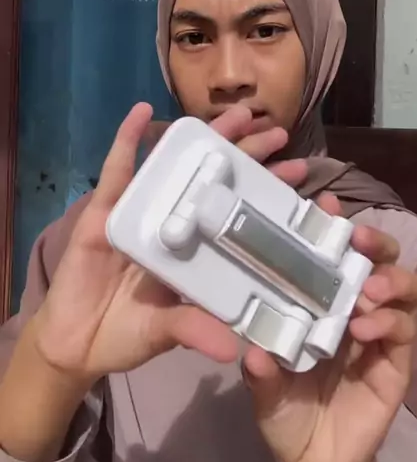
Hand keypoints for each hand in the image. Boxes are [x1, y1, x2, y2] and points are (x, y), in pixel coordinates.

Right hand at [32, 103, 306, 386]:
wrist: (74, 345)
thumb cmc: (124, 335)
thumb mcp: (165, 332)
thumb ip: (194, 330)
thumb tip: (232, 348)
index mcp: (195, 250)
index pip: (237, 212)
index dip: (265, 192)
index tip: (298, 172)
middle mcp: (173, 225)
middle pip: (215, 181)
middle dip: (246, 155)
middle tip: (277, 131)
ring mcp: (140, 213)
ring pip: (176, 167)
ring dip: (203, 138)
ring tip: (237, 115)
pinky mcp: (104, 211)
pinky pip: (116, 170)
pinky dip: (126, 140)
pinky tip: (141, 112)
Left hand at [243, 194, 416, 461]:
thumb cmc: (285, 411)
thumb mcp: (262, 388)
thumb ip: (259, 369)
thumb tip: (250, 348)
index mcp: (321, 303)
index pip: (334, 255)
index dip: (333, 227)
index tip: (323, 205)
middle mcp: (353, 309)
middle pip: (379, 260)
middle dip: (374, 242)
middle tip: (358, 239)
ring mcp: (378, 335)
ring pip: (405, 287)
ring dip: (390, 278)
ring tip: (369, 286)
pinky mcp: (396, 363)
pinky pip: (404, 331)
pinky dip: (389, 321)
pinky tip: (365, 327)